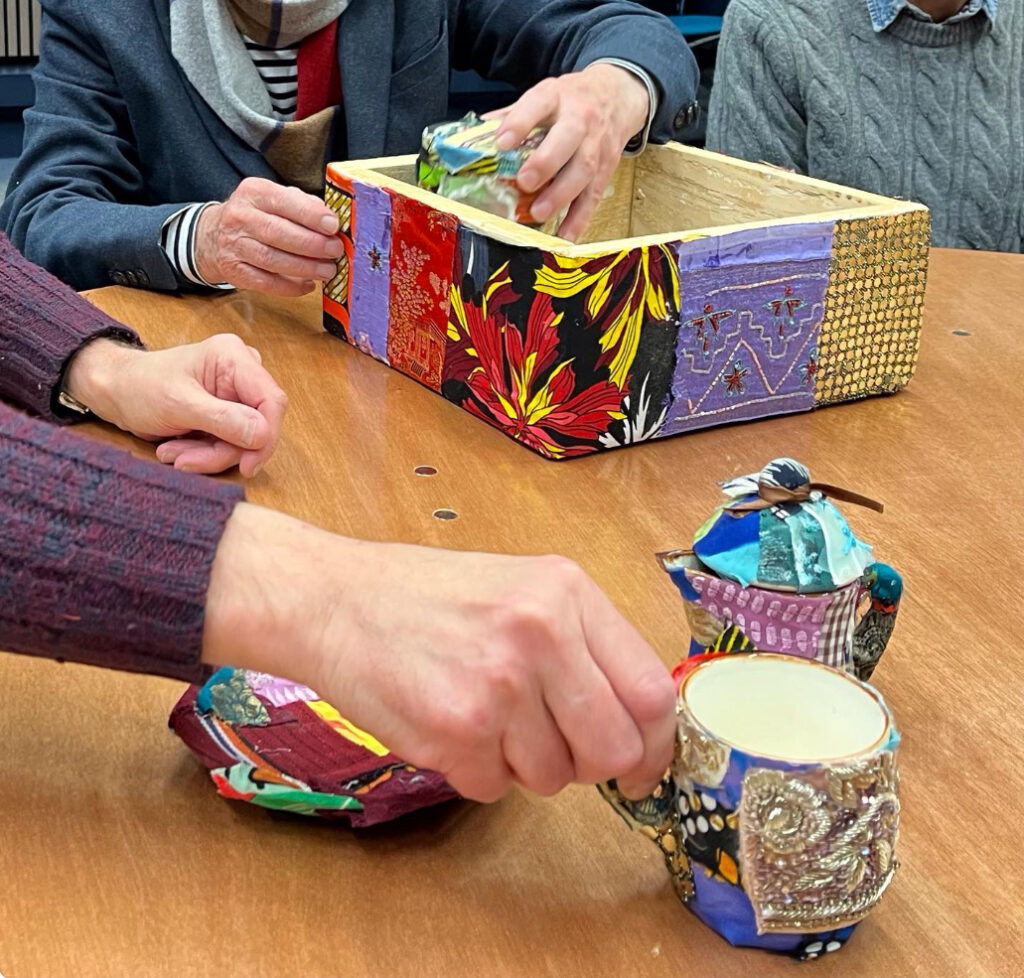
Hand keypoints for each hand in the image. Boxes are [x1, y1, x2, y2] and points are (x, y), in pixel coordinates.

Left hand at [65, 334, 287, 476]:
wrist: (115, 392)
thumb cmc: (139, 387)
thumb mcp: (177, 404)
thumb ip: (222, 419)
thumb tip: (263, 434)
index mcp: (233, 357)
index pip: (272, 400)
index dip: (266, 436)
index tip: (248, 464)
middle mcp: (241, 373)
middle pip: (258, 425)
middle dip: (223, 450)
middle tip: (185, 461)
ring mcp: (236, 395)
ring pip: (244, 441)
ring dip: (209, 455)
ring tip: (173, 454)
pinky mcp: (228, 414)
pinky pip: (231, 445)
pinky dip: (205, 454)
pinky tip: (178, 449)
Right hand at [195, 177, 342, 295]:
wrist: (212, 236)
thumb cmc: (257, 216)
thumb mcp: (274, 199)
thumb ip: (302, 205)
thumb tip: (331, 222)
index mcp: (254, 192)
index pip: (283, 201)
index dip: (310, 215)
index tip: (332, 226)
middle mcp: (240, 217)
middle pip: (278, 232)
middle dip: (312, 244)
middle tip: (335, 251)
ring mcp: (234, 245)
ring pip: (272, 259)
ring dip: (305, 267)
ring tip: (327, 270)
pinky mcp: (234, 270)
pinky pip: (265, 282)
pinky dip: (290, 287)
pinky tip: (308, 285)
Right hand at [203, 505, 676, 802]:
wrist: (337, 600)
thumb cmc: (431, 598)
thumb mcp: (522, 589)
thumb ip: (583, 645)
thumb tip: (637, 723)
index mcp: (567, 592)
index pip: (652, 691)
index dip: (656, 744)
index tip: (644, 768)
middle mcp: (541, 633)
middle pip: (614, 748)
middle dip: (590, 765)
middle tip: (555, 749)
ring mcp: (499, 685)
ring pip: (553, 778)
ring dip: (523, 764)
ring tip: (483, 714)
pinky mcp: (456, 731)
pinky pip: (494, 788)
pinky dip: (475, 771)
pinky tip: (448, 724)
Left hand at [489, 63, 649, 240]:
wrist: (617, 97)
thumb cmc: (572, 100)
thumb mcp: (544, 95)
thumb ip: (512, 115)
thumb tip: (476, 138)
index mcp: (557, 96)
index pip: (538, 103)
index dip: (520, 122)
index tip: (502, 142)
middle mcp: (580, 119)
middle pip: (567, 139)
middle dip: (546, 162)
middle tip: (525, 182)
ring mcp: (597, 145)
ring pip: (584, 170)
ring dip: (561, 195)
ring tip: (538, 213)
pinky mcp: (606, 169)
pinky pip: (593, 196)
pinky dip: (579, 218)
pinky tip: (564, 235)